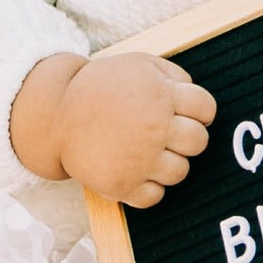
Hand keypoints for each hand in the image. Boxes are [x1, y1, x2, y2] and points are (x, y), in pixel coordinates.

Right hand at [12, 50, 216, 207]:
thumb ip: (174, 75)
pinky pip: (155, 197)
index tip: (184, 113)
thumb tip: (197, 98)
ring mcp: (138, 159)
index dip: (200, 111)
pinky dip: (148, 187)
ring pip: (180, 172)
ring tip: (147, 151)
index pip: (206, 108)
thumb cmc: (101, 88)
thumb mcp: (138, 65)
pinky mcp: (121, 185)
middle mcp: (153, 128)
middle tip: (166, 134)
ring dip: (168, 163)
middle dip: (187, 137)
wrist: (55, 116)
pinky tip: (135, 170)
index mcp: (161, 95)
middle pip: (199, 142)